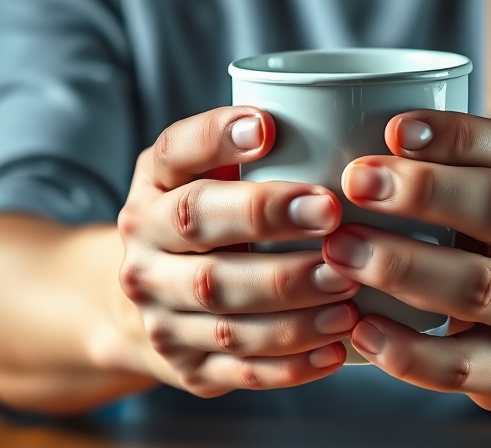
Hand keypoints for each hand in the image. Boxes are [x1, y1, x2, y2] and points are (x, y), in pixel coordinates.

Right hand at [115, 107, 359, 397]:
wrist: (143, 308)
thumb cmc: (199, 224)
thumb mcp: (200, 177)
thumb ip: (244, 152)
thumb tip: (324, 119)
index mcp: (152, 190)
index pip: (175, 154)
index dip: (217, 139)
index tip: (268, 128)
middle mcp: (143, 252)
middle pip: (198, 232)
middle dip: (265, 220)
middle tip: (330, 214)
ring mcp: (161, 316)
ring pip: (225, 312)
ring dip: (292, 303)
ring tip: (348, 288)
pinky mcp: (187, 370)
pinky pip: (241, 371)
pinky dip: (292, 364)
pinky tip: (336, 348)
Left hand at [322, 111, 490, 412]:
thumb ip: (464, 171)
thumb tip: (358, 137)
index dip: (452, 134)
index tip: (393, 128)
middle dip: (422, 192)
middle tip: (355, 182)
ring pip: (475, 287)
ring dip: (400, 266)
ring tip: (340, 253)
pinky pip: (458, 365)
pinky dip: (405, 350)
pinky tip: (362, 329)